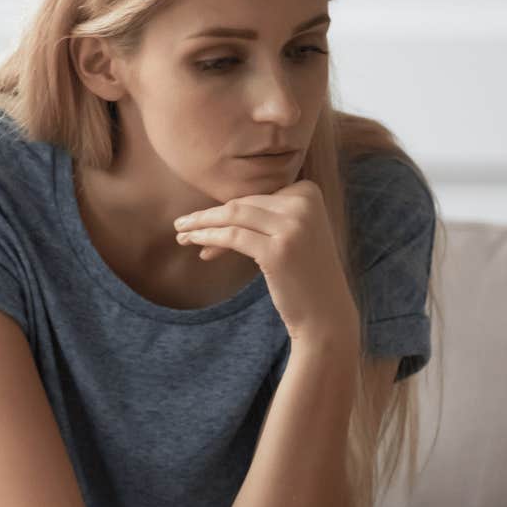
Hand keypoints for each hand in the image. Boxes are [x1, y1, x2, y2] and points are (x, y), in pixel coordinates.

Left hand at [173, 181, 358, 341]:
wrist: (325, 313)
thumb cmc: (303, 275)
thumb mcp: (290, 235)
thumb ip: (264, 216)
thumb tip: (215, 211)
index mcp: (309, 192)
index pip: (256, 195)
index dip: (227, 210)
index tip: (205, 225)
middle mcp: (304, 204)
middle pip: (243, 204)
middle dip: (209, 216)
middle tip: (181, 225)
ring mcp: (293, 226)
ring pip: (233, 216)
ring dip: (201, 224)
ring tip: (180, 234)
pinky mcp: (278, 250)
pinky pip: (232, 237)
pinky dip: (208, 238)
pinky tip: (195, 246)